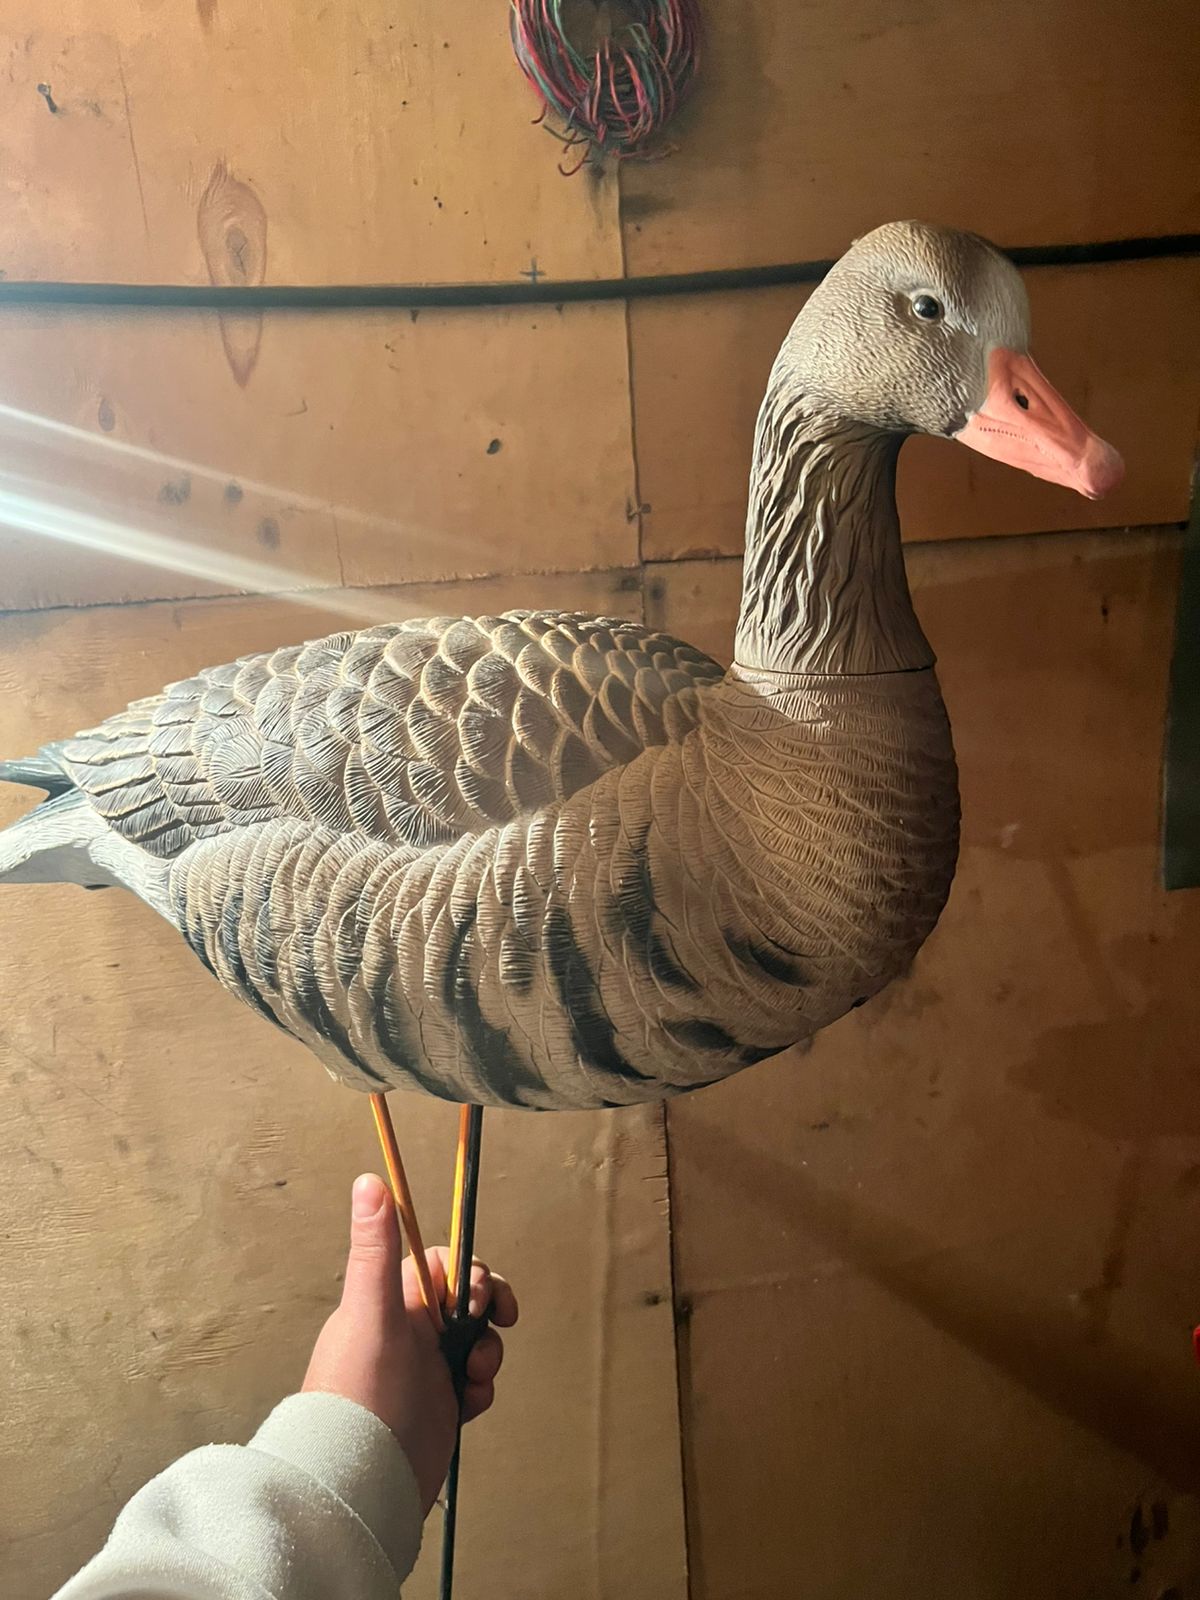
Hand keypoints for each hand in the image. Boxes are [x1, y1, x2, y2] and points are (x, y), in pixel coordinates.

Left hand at [302, 1173, 518, 1514]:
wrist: (363, 1482)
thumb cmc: (362, 1396)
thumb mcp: (372, 1314)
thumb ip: (374, 1249)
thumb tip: (369, 1180)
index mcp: (389, 1304)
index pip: (439, 1266)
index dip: (466, 1272)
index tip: (480, 1294)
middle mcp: (407, 1333)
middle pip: (464, 1301)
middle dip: (487, 1310)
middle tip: (493, 1325)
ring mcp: (424, 1371)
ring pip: (474, 1341)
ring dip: (486, 1352)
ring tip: (473, 1376)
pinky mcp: (438, 1407)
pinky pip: (473, 1383)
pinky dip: (479, 1389)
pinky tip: (467, 1404)